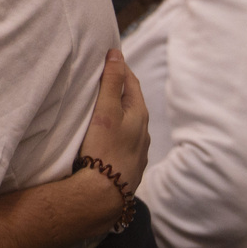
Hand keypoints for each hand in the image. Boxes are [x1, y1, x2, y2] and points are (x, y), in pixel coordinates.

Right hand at [78, 49, 149, 194]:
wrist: (104, 194)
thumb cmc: (104, 149)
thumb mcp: (106, 110)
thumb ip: (112, 82)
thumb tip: (117, 53)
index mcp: (140, 114)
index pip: (132, 82)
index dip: (120, 68)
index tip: (108, 58)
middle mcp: (144, 132)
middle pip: (132, 103)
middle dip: (119, 89)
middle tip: (103, 78)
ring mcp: (138, 151)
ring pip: (129, 124)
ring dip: (118, 113)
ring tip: (102, 107)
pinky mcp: (130, 166)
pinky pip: (124, 141)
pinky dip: (116, 132)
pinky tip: (106, 137)